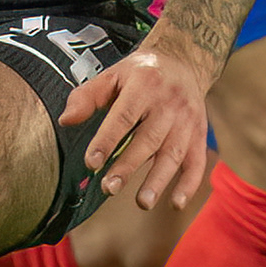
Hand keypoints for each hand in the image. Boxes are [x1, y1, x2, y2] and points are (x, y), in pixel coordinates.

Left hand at [61, 28, 214, 211]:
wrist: (183, 63)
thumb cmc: (141, 74)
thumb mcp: (113, 75)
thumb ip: (88, 96)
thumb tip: (66, 120)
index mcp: (144, 85)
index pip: (123, 116)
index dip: (107, 140)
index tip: (91, 163)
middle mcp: (169, 103)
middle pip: (148, 139)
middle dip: (128, 166)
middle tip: (109, 188)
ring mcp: (187, 121)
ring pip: (173, 154)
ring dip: (158, 180)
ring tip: (141, 202)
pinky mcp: (199, 135)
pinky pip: (197, 162)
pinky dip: (189, 184)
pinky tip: (175, 203)